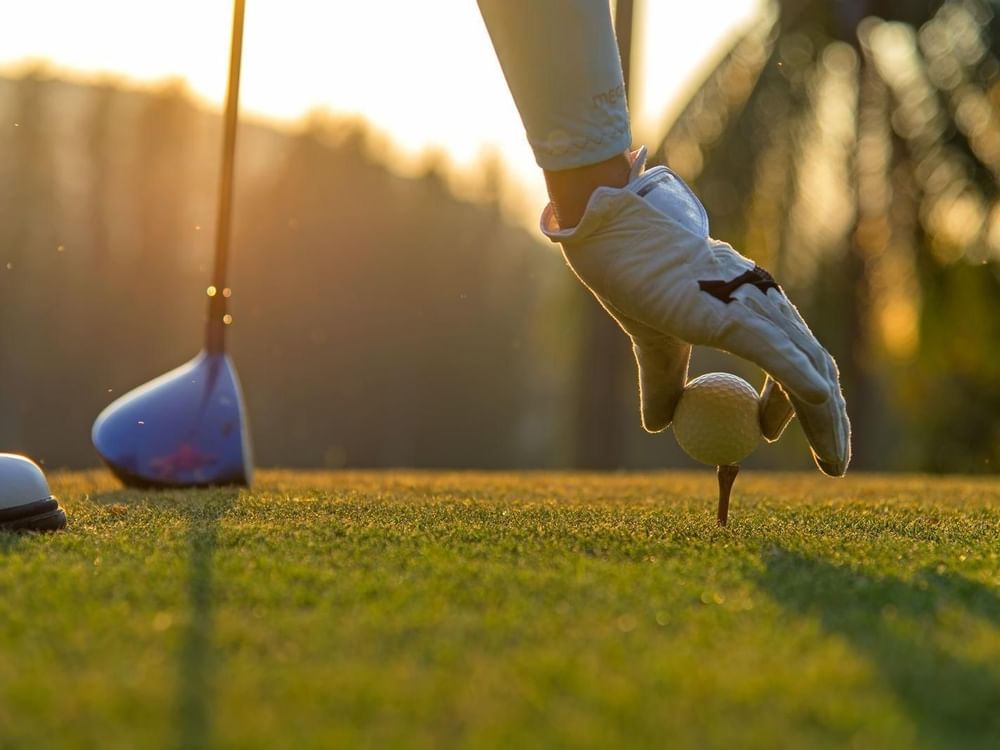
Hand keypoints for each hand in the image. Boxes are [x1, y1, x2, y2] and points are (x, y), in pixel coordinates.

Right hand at [541, 149, 849, 475]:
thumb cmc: (633, 279)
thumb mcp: (653, 344)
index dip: (792, 405)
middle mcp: (765, 304)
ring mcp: (755, 306)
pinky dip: (800, 382)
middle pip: (816, 369)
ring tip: (833, 464)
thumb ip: (663, 383)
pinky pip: (777, 355)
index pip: (793, 360)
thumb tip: (659, 425)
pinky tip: (818, 404)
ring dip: (826, 420)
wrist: (615, 237)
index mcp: (750, 308)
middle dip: (830, 422)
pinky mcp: (735, 313)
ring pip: (808, 369)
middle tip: (832, 466)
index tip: (766, 434)